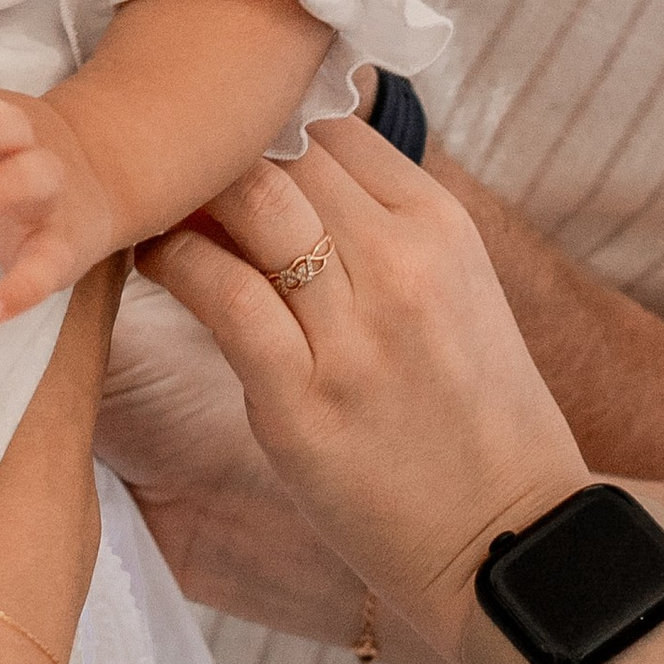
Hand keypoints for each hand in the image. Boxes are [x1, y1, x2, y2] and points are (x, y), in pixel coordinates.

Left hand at [140, 117, 587, 663]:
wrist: (508, 537)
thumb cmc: (473, 413)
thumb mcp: (458, 288)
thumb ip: (385, 224)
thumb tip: (297, 162)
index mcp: (442, 227)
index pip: (334, 129)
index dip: (268, 126)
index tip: (225, 144)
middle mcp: (403, 264)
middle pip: (286, 152)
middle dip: (221, 150)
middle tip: (169, 165)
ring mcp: (354, 333)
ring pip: (251, 203)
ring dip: (190, 195)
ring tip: (155, 207)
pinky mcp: (303, 401)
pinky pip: (223, 294)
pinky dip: (175, 263)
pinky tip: (154, 261)